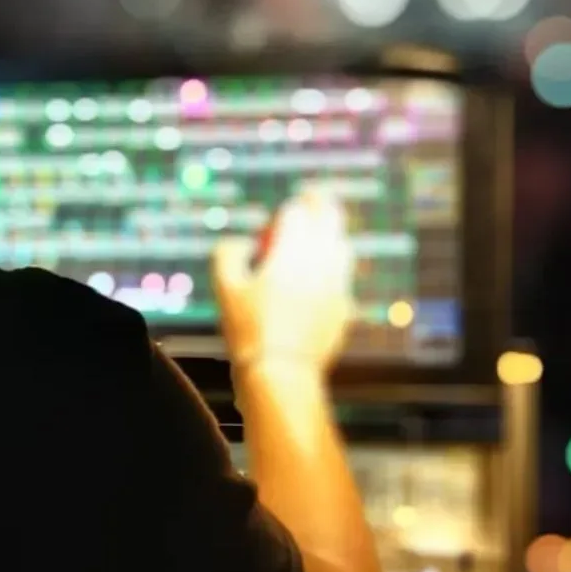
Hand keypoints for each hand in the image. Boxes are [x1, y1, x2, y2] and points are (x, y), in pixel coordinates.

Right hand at [213, 188, 352, 375]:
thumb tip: (241, 241)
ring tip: (320, 236)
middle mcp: (321, 261)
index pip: (296, 211)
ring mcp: (338, 284)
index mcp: (292, 251)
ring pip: (343, 245)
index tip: (280, 215)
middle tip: (311, 199)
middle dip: (319, 205)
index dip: (287, 209)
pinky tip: (321, 275)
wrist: (281, 372)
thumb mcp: (225, 288)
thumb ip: (228, 253)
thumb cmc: (249, 329)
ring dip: (331, 235)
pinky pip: (343, 277)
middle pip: (329, 217)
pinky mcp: (345, 307)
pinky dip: (334, 268)